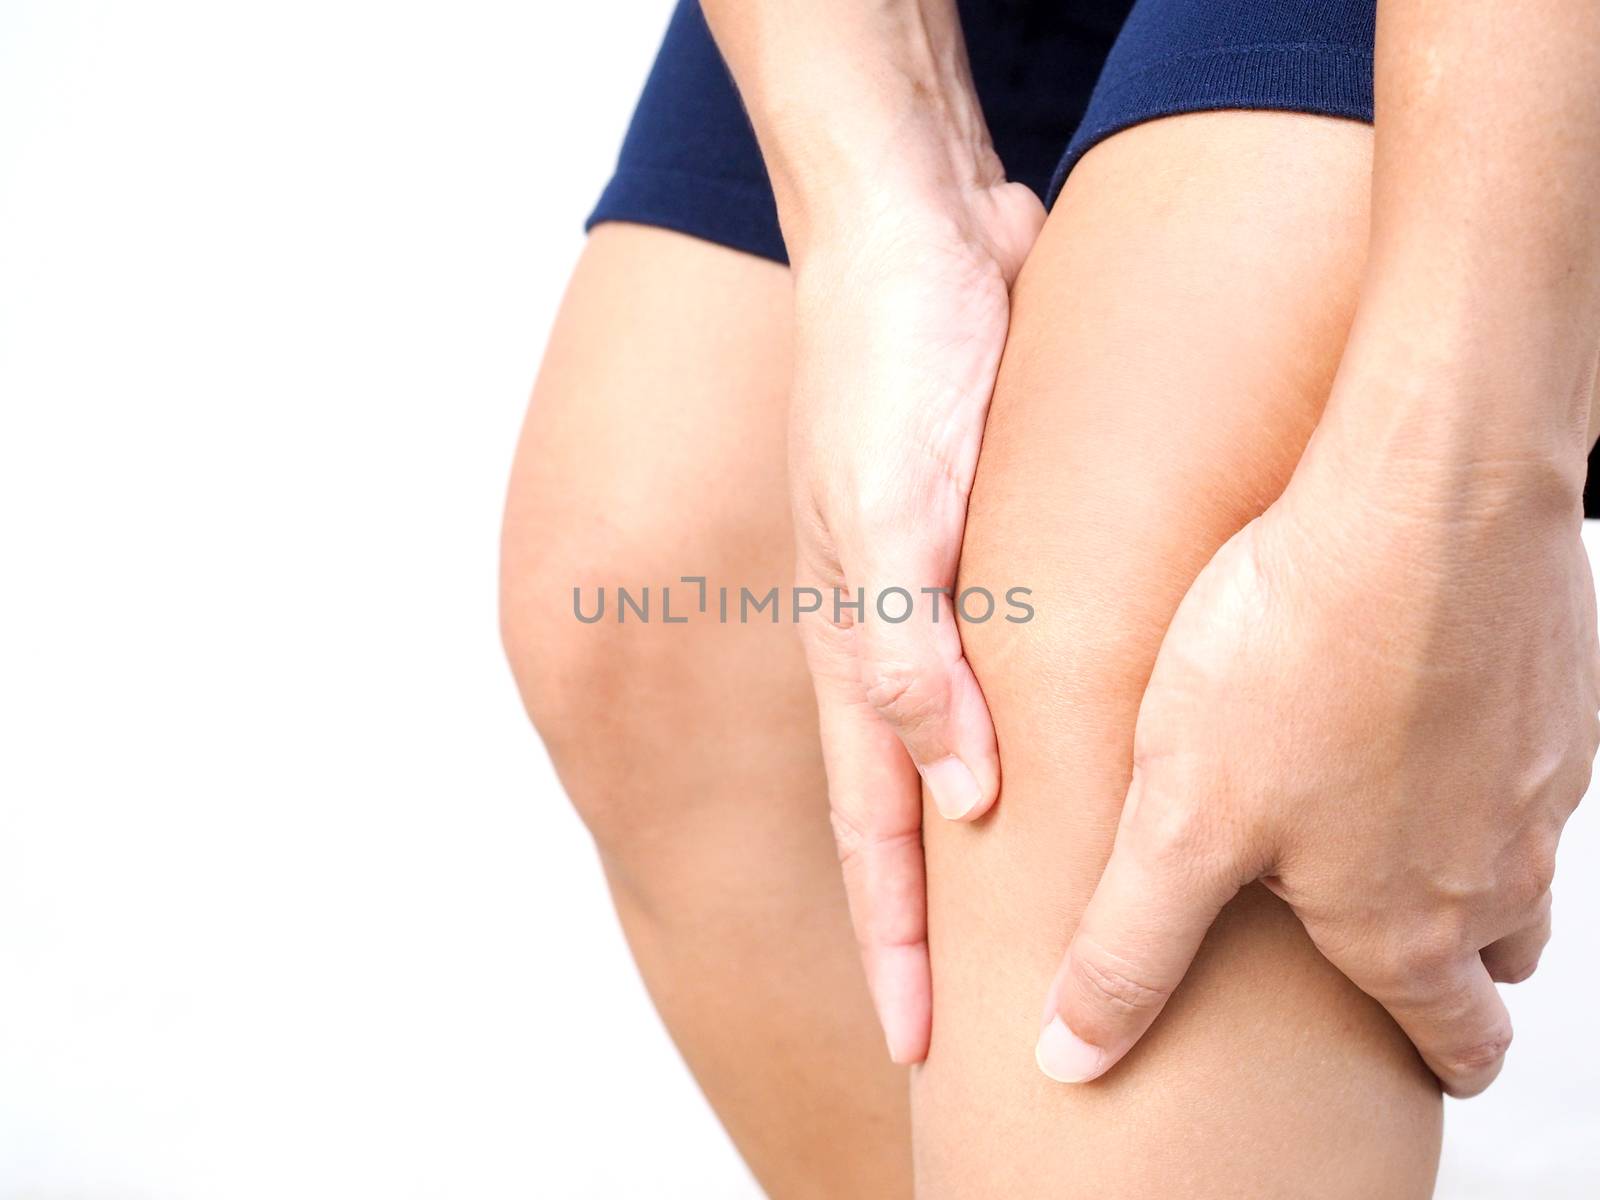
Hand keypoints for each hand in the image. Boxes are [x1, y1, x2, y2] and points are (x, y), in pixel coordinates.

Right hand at [791, 177, 1042, 1062]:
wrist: (912, 233)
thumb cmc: (886, 368)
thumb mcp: (888, 517)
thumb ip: (909, 658)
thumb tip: (961, 797)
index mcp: (853, 649)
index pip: (876, 833)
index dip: (897, 943)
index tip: (922, 1045)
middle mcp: (889, 640)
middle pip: (907, 817)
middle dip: (926, 928)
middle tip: (957, 1021)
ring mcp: (936, 597)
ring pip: (956, 756)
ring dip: (974, 851)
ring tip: (1013, 925)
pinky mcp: (987, 548)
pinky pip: (1002, 673)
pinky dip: (1020, 744)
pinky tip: (1061, 763)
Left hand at [1035, 371, 1599, 1095]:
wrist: (1424, 498)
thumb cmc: (1297, 660)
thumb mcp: (1182, 822)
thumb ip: (1131, 947)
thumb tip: (1072, 1059)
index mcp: (1411, 925)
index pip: (1457, 1038)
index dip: (1443, 1061)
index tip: (1431, 1070)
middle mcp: (1500, 866)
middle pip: (1496, 956)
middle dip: (1458, 975)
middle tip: (1405, 961)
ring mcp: (1539, 775)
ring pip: (1518, 858)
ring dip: (1469, 867)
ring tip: (1396, 838)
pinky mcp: (1550, 686)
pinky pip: (1523, 757)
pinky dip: (1478, 764)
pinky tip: (1415, 715)